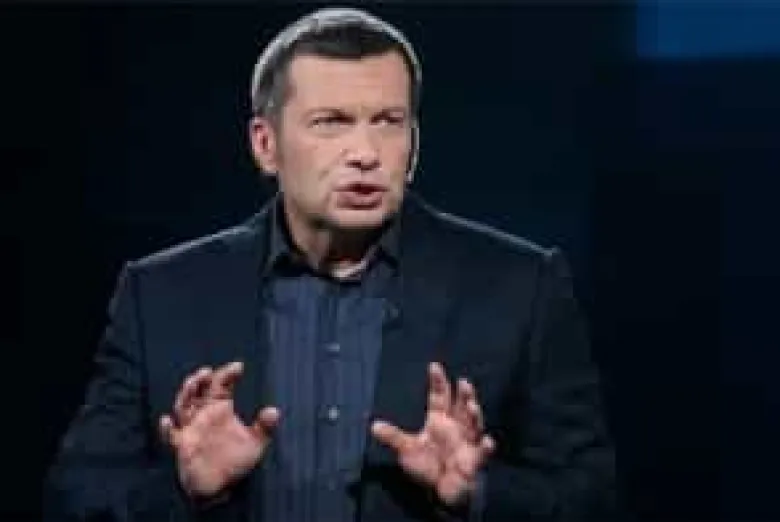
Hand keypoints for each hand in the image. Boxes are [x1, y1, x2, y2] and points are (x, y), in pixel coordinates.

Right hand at [159, 361, 278, 499]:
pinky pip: (170, 436)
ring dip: (186, 394)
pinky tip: (166, 421)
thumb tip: (274, 411)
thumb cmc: (235, 461)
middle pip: (198, 390)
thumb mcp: (255, 444)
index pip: (221, 385)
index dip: (228, 374)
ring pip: (183, 406)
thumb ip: (264, 428)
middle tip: (207, 372)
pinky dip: (166, 429)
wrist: (220, 486)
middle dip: (200, 380)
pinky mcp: (182, 445)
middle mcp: (203, 414)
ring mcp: (191, 428)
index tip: (238, 367)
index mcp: (220, 408)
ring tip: (193, 384)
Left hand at [371, 362, 494, 506]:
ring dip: (473, 415)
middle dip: (463, 395)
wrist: (440, 492)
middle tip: (463, 382)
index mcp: (439, 420)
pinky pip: (482, 452)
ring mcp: (467, 441)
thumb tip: (372, 426)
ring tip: (471, 406)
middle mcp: (455, 427)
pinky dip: (486, 447)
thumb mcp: (407, 450)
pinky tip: (487, 441)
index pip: (439, 396)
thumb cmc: (426, 467)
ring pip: (473, 424)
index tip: (434, 366)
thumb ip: (393, 437)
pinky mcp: (474, 459)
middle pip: (460, 406)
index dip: (438, 382)